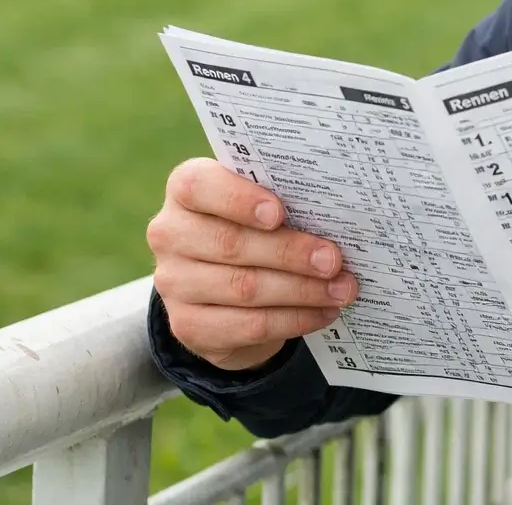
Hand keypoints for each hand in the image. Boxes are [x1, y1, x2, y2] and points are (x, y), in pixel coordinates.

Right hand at [147, 158, 356, 370]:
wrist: (222, 289)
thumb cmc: (253, 228)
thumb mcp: (261, 204)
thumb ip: (284, 200)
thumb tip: (337, 213)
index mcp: (186, 190)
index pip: (198, 186)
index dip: (239, 200)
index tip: (279, 213)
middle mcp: (170, 234)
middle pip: (231, 244)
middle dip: (290, 253)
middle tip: (334, 260)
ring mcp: (173, 283)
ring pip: (244, 288)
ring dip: (301, 290)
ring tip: (341, 289)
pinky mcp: (188, 326)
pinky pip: (248, 325)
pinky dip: (294, 319)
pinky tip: (324, 312)